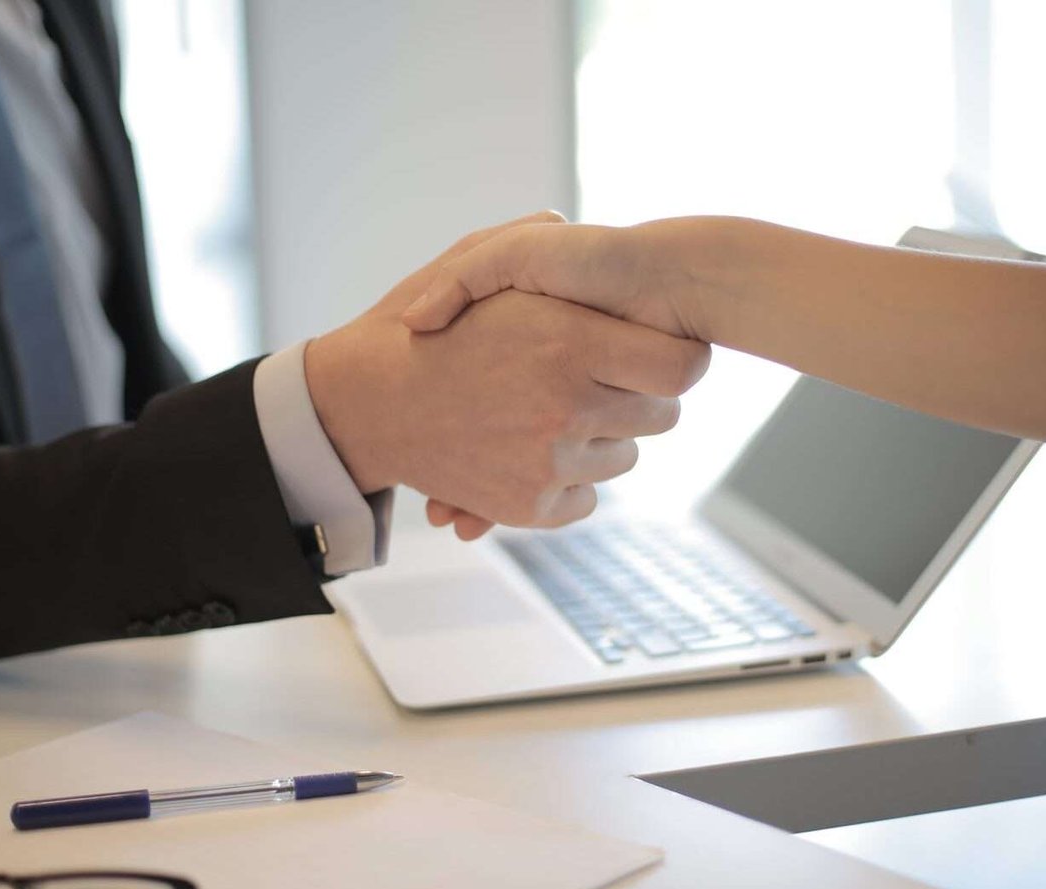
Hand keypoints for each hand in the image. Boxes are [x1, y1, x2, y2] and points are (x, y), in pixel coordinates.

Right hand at [305, 218, 710, 536]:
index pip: (683, 367)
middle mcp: (567, 407)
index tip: (657, 351)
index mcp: (569, 342)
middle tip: (601, 379)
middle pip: (661, 417)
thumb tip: (567, 224)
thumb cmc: (418, 325)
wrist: (363, 403)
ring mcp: (549, 463)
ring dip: (601, 438)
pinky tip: (535, 450)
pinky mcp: (530, 507)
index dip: (678, 358)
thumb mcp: (471, 260)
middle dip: (637, 396)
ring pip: (623, 458)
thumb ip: (530, 238)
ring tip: (552, 411)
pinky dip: (569, 480)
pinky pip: (586, 497)